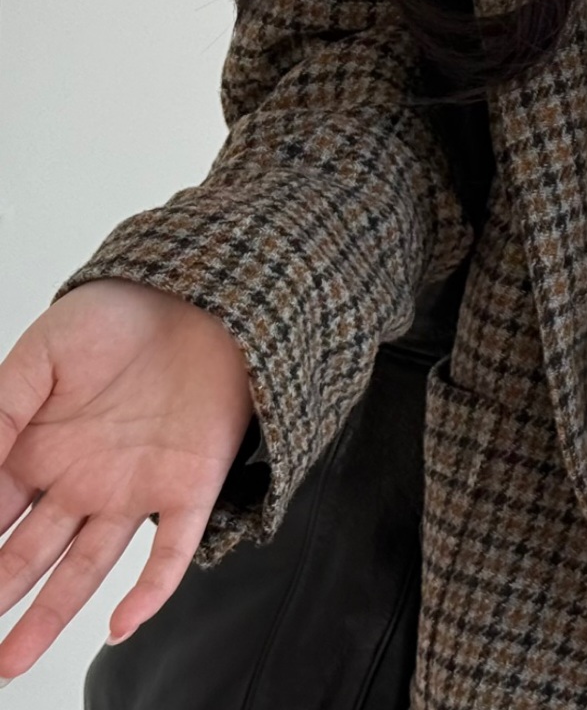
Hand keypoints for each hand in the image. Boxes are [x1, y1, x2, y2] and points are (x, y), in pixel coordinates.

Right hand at [0, 277, 255, 680]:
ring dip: (51, 615)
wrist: (199, 294)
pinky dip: (151, 591)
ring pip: (87, 569)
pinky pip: (171, 550)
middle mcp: (81, 480)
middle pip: (29, 557)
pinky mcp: (188, 485)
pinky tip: (120, 625)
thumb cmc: (116, 316)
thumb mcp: (40, 358)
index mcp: (38, 451)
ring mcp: (134, 488)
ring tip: (12, 661)